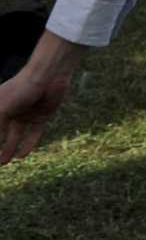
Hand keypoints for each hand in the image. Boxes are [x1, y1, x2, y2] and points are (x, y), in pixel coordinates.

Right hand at [0, 32, 82, 164]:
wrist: (48, 78)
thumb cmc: (20, 90)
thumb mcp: (3, 110)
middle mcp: (10, 112)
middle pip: (2, 133)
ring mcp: (25, 115)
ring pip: (16, 136)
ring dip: (10, 149)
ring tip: (5, 162)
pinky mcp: (41, 117)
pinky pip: (33, 134)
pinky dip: (27, 145)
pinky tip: (21, 156)